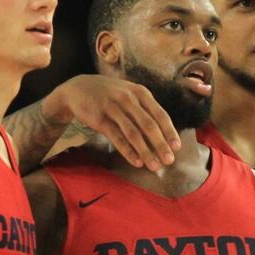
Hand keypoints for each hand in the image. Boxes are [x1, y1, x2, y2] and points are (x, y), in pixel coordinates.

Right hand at [48, 74, 179, 170]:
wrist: (78, 88)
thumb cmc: (110, 94)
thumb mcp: (129, 93)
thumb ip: (145, 108)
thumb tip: (164, 132)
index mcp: (140, 92)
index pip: (160, 114)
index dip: (169, 131)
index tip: (177, 147)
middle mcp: (128, 99)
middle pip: (149, 125)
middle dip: (160, 144)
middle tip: (169, 160)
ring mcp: (113, 108)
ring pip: (133, 133)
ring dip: (145, 151)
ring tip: (154, 166)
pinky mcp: (100, 119)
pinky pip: (116, 137)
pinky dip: (128, 151)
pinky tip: (136, 162)